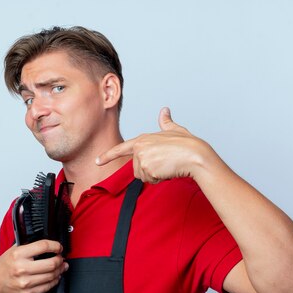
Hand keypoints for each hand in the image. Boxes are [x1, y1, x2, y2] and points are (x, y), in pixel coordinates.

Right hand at [0, 239, 67, 292]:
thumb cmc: (4, 267)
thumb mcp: (12, 251)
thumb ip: (27, 245)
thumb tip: (45, 243)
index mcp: (18, 255)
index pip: (43, 246)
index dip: (55, 246)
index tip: (58, 247)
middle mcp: (21, 268)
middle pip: (51, 263)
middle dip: (60, 259)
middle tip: (61, 258)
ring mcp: (25, 282)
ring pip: (52, 275)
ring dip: (60, 270)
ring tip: (61, 266)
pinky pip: (47, 286)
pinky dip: (54, 280)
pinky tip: (55, 276)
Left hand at [96, 107, 214, 183]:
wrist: (195, 155)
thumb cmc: (187, 144)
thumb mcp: (175, 130)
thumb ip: (166, 122)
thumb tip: (165, 111)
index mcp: (143, 139)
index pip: (121, 148)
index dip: (108, 155)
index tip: (97, 161)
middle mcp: (140, 148)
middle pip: (136, 169)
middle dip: (149, 170)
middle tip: (164, 163)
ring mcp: (143, 158)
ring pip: (143, 176)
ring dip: (155, 175)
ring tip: (167, 165)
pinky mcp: (148, 168)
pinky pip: (150, 180)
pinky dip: (160, 178)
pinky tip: (168, 170)